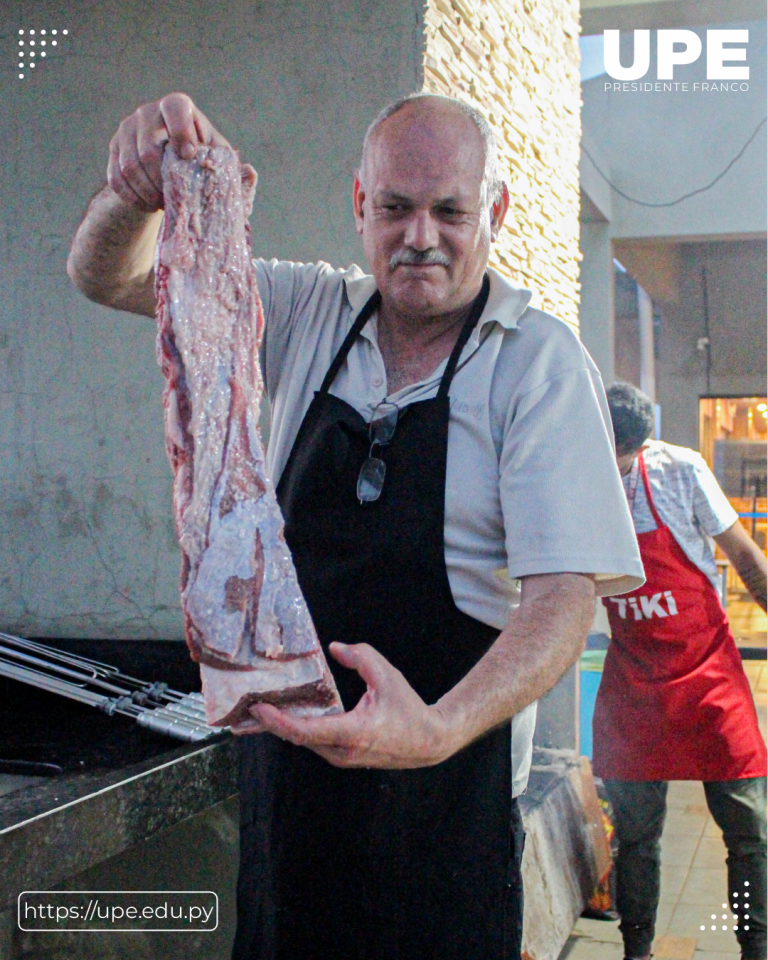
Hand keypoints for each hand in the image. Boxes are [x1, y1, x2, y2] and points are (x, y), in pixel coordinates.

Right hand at [107, 92, 255, 212]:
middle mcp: (148, 114)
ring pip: (130, 166)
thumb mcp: (218, 164)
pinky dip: (133, 197)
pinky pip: (117, 178)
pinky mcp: (113, 151)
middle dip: (162, 179)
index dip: (181, 131)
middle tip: (176, 199)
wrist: (167, 174)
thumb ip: (233, 169)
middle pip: (148, 146)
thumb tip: (249, 173)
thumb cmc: (200, 165)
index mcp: (178, 109)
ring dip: (147, 192)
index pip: (176, 107)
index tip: (189, 157)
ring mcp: (126, 131)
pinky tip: (148, 206)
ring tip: (163, 205)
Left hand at [238, 642, 454, 768]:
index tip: (258, 707)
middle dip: (270, 723)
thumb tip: (335, 648)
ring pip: (303, 742)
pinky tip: (283, 716)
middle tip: (244, 707)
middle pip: (297, 738)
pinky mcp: (342, 756)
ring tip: (257, 710)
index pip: (306, 731)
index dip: (278, 721)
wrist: (428, 741)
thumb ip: (361, 657)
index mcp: (353, 732)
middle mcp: (342, 751)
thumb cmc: (409, 709)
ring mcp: (341, 757)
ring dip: (281, 726)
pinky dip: (296, 729)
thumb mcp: (387, 676)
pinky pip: (313, 742)